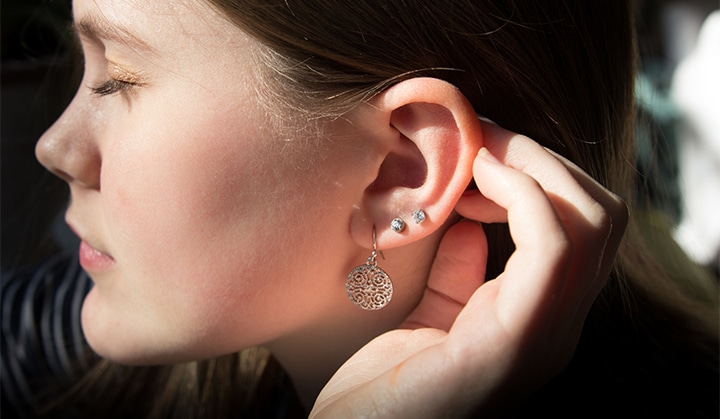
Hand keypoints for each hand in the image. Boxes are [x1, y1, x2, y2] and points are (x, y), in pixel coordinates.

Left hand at [310, 122, 627, 417]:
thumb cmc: (382, 394)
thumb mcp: (428, 320)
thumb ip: (458, 275)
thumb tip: (471, 224)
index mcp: (536, 321)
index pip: (579, 228)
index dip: (537, 174)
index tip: (481, 149)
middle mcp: (556, 329)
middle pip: (597, 215)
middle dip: (541, 159)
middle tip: (483, 135)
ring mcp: (544, 338)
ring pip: (589, 222)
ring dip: (533, 167)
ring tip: (479, 150)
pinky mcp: (516, 344)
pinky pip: (552, 248)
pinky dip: (520, 197)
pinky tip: (473, 182)